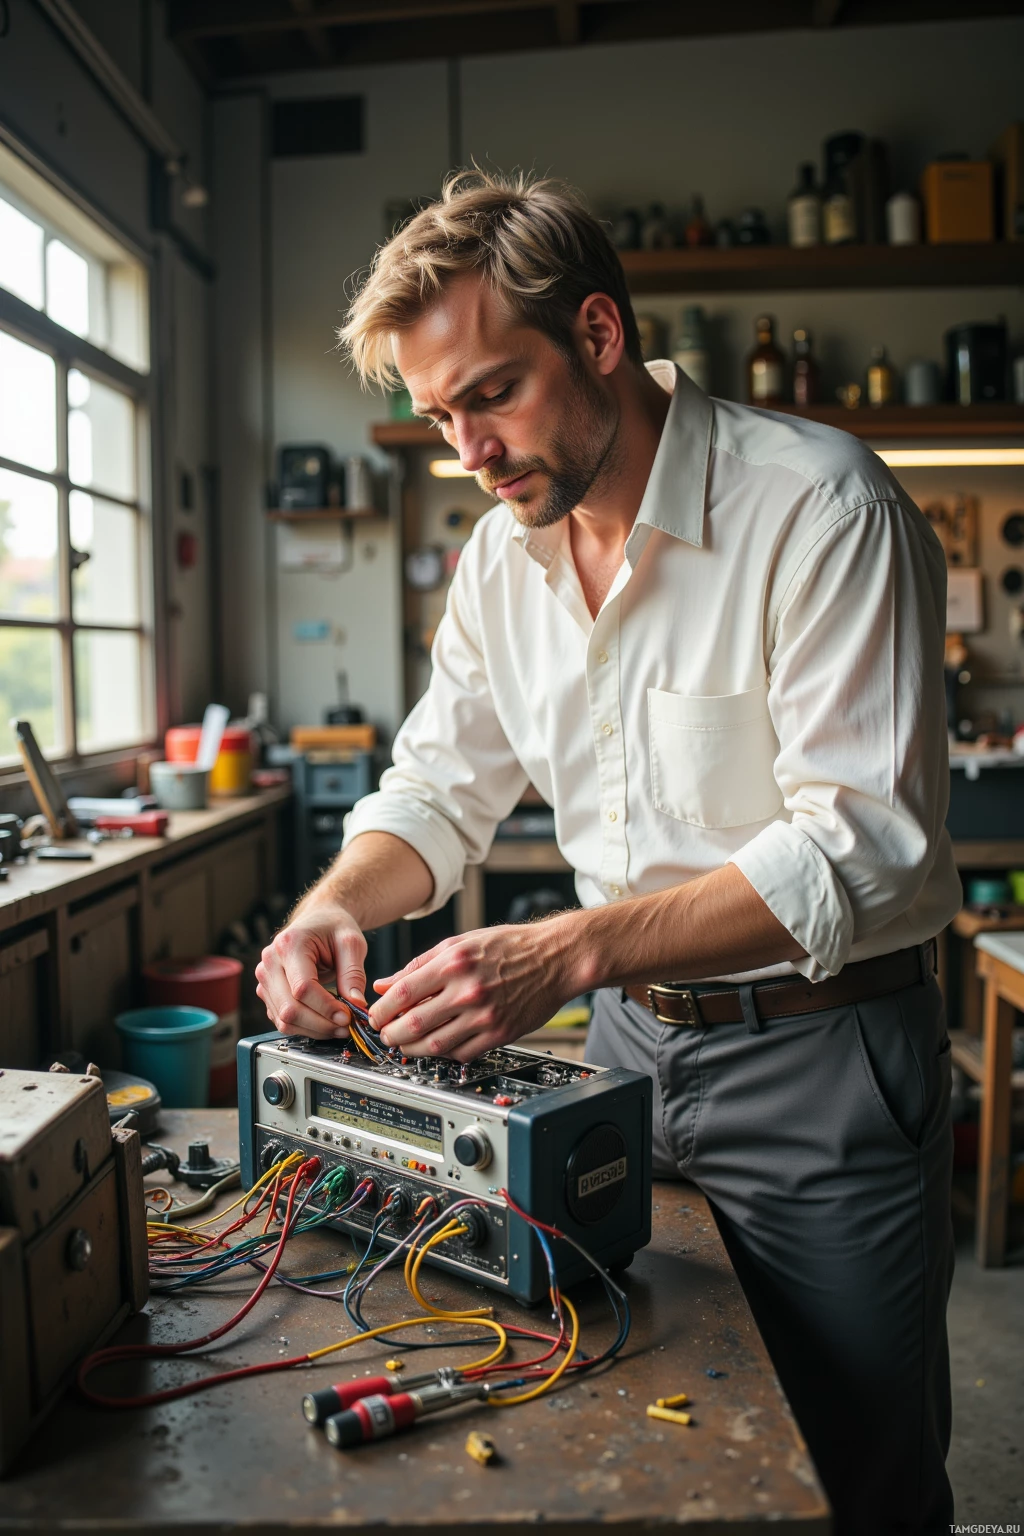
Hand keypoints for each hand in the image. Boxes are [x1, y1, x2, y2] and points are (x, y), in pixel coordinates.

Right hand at [256, 902, 366, 1037]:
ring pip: (284, 1020)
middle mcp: (270, 962)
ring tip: (339, 1027)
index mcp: (289, 945)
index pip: (303, 988)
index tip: (348, 1016)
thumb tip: (356, 1005)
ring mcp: (265, 979)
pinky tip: (325, 1023)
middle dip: (321, 1024)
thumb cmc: (333, 927)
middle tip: (346, 1027)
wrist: (318, 920)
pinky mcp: (267, 993)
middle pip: (290, 1009)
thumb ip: (353, 973)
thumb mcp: (351, 943)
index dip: (326, 1008)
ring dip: (314, 1030)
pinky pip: (282, 1020)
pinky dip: (305, 1028)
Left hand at [367, 918, 577, 1061]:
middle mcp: (468, 990)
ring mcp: (485, 1015)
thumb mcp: (460, 943)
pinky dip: (443, 1054)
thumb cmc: (509, 947)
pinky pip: (462, 1053)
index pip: (404, 993)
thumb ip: (419, 965)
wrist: (554, 958)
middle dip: (391, 1034)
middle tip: (386, 1035)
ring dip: (412, 1049)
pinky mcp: (500, 1033)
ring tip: (405, 1044)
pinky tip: (437, 1046)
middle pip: (414, 1023)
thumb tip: (385, 984)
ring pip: (435, 1044)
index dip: (382, 1010)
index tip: (375, 1016)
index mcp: (454, 963)